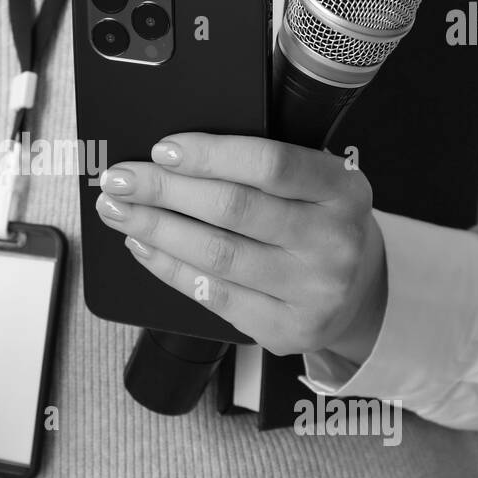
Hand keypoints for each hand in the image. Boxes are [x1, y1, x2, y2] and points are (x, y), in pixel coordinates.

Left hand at [96, 133, 387, 360]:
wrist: (358, 291)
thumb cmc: (318, 223)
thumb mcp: (313, 183)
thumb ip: (259, 167)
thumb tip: (173, 154)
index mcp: (342, 189)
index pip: (270, 164)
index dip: (211, 155)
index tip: (163, 149)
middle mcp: (334, 241)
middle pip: (233, 209)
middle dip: (165, 190)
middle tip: (121, 178)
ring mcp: (312, 290)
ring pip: (216, 254)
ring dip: (156, 228)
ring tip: (120, 209)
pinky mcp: (286, 328)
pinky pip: (212, 294)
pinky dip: (169, 267)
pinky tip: (144, 245)